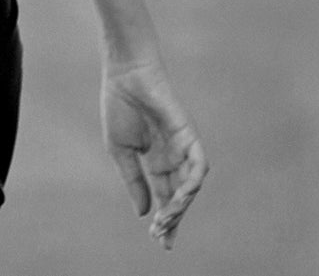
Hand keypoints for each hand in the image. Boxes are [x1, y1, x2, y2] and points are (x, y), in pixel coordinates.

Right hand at [102, 59, 207, 250]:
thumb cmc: (120, 106)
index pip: (165, 197)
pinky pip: (199, 163)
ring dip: (181, 204)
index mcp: (155, 162)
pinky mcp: (188, 134)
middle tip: (164, 237)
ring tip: (169, 219)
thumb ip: (133, 181)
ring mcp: (182, 146)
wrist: (125, 75)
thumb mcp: (121, 152)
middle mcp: (173, 158)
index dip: (165, 220)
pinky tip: (183, 196)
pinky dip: (193, 181)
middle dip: (174, 218)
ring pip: (190, 184)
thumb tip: (144, 213)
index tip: (160, 242)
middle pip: (179, 196)